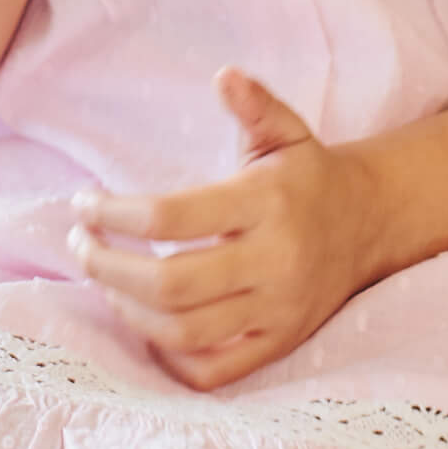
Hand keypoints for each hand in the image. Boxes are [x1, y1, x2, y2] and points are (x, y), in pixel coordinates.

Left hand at [67, 70, 374, 390]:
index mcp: (268, 202)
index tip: (84, 204)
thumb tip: (224, 76)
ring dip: (128, 310)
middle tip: (79, 245)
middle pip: (170, 284)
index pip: (172, 216)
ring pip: (184, 333)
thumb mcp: (286, 130)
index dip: (116, 213)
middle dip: (108, 267)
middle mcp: (274, 261)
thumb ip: (255, 104)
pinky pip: (213, 372)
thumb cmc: (308, 175)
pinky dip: (169, 359)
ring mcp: (277, 310)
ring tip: (103, 279)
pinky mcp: (279, 344)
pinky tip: (144, 324)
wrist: (368, 224)